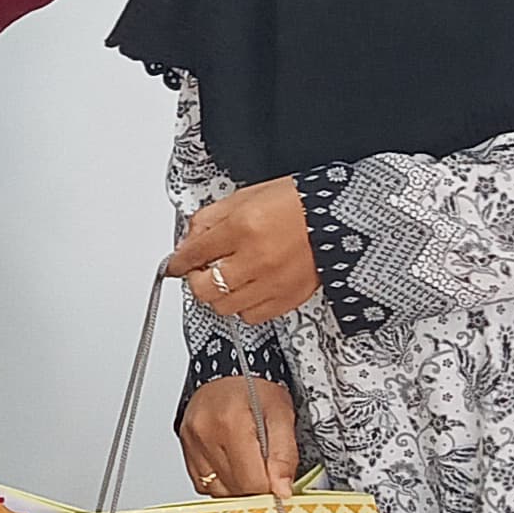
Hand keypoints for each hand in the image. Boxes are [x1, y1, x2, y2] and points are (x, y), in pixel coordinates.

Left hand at [163, 178, 318, 323]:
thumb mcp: (247, 196)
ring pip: (223, 306)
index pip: (194, 253)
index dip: (178, 261)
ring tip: (225, 279)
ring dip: (218, 294)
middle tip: (202, 270)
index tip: (175, 264)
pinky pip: (251, 316)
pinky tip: (248, 289)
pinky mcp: (287, 298)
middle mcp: (256, 258)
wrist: (338, 218)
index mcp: (243, 227)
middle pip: (203, 287)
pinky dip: (244, 306)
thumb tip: (190, 237)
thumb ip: (212, 217)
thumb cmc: (298, 203)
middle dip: (196, 279)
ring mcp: (272, 282)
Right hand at [178, 374, 302, 500]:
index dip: (271, 489)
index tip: (280, 486)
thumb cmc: (254, 387)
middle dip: (256, 486)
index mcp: (231, 423)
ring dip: (239, 486)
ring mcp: (191, 443)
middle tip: (268, 471)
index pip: (253, 481)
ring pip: (219, 491)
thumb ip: (284, 454)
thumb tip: (282, 490)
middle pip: (236, 489)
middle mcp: (205, 434)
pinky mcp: (186, 450)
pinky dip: (222, 482)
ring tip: (250, 462)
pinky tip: (233, 464)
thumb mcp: (282, 413)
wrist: (227, 369)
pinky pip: (204, 484)